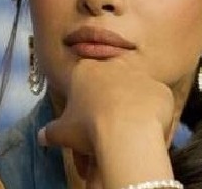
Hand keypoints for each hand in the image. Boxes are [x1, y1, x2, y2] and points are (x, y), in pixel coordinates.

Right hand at [39, 57, 179, 187]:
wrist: (126, 132)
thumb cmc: (89, 128)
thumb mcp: (63, 132)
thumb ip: (51, 131)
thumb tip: (42, 136)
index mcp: (84, 71)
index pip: (80, 77)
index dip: (82, 96)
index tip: (84, 112)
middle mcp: (112, 65)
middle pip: (108, 79)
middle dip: (107, 97)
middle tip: (105, 120)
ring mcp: (139, 75)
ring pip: (133, 87)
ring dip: (130, 102)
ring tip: (127, 126)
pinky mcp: (160, 88)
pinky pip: (155, 99)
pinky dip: (151, 112)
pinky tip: (146, 127)